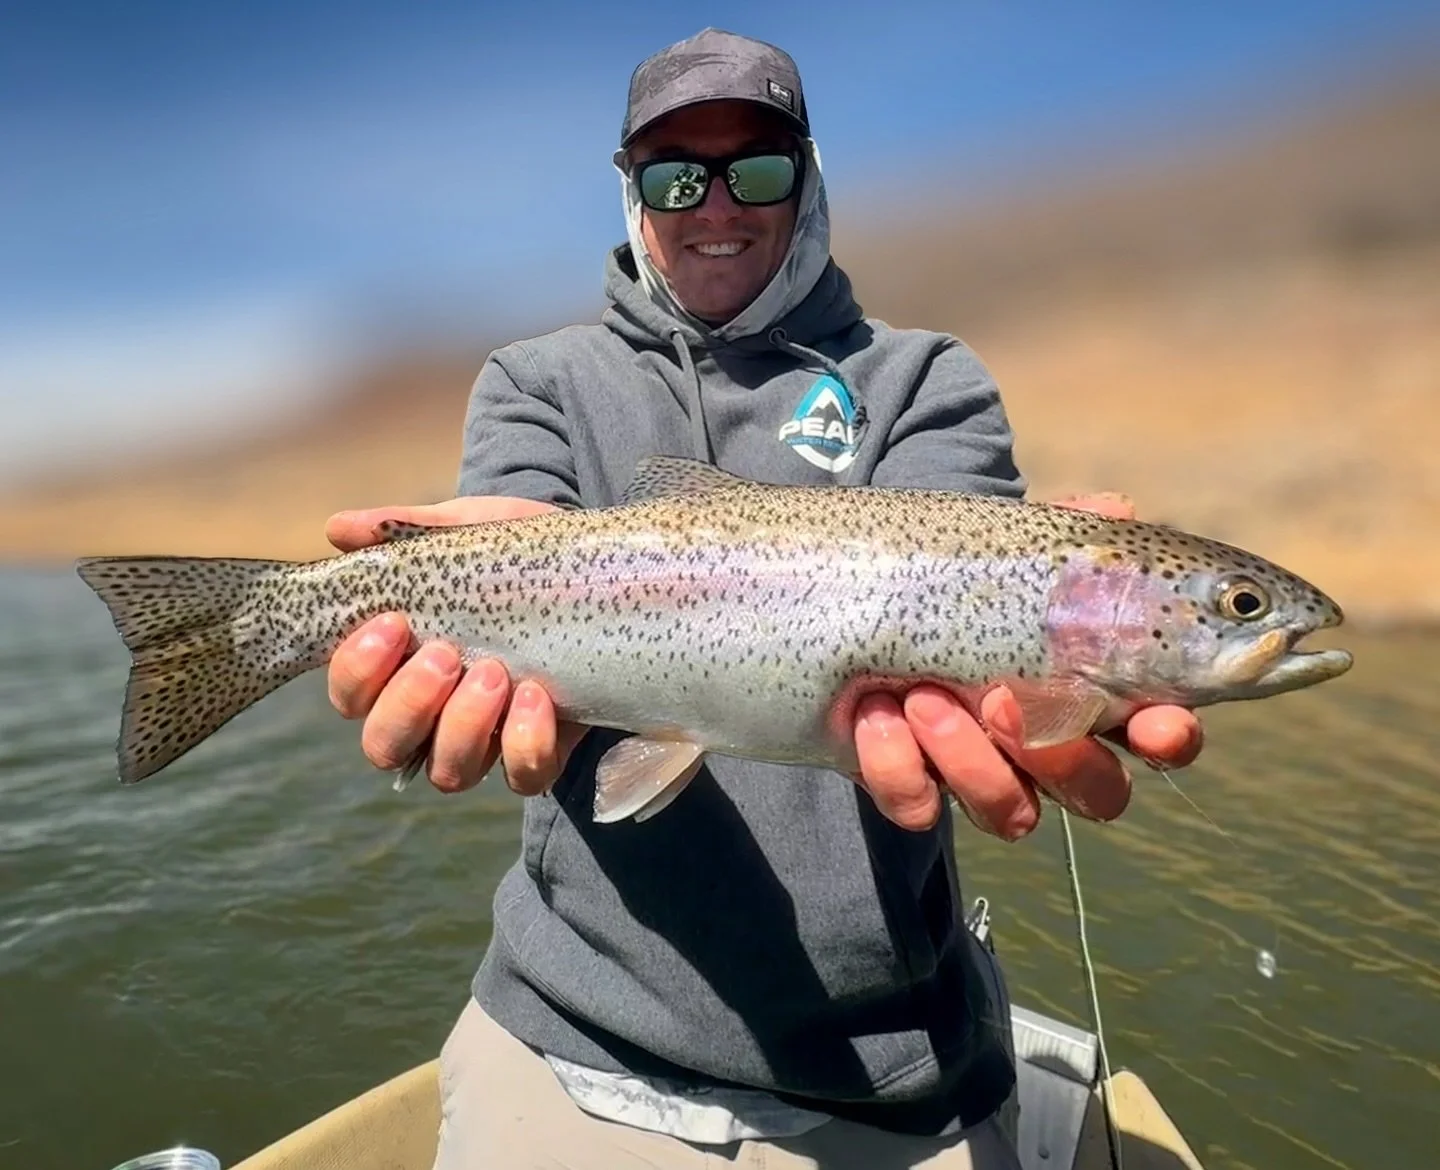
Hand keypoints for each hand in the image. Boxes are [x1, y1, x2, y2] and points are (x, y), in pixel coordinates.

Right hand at [324, 497, 588, 795]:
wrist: (588, 564)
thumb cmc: (506, 555)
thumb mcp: (461, 532)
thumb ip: (404, 530)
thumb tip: (339, 529)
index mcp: (396, 668)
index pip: (350, 695)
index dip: (357, 670)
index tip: (393, 623)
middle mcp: (430, 716)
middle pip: (385, 746)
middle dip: (408, 704)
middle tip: (444, 653)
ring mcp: (484, 740)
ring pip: (448, 772)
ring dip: (464, 726)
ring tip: (494, 672)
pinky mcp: (539, 750)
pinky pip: (522, 777)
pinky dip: (525, 745)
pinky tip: (536, 696)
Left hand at [852, 491, 1203, 836]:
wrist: (855, 597)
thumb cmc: (955, 579)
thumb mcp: (1010, 553)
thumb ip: (1065, 537)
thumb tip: (1113, 508)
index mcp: (1091, 689)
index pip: (1161, 735)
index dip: (1169, 738)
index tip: (1156, 721)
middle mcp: (1047, 747)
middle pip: (1099, 793)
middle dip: (1059, 757)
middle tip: (1003, 702)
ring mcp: (983, 775)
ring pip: (1011, 811)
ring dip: (966, 756)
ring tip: (920, 693)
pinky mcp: (915, 788)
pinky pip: (920, 807)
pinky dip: (895, 763)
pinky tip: (873, 710)